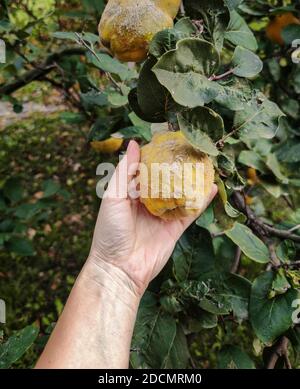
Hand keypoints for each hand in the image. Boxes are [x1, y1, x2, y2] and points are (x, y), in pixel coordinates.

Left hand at [88, 140, 217, 296]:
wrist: (120, 269)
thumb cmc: (110, 232)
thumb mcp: (112, 198)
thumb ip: (124, 172)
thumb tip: (133, 144)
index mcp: (130, 193)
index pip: (145, 169)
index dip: (155, 155)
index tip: (167, 140)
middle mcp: (147, 202)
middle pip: (165, 180)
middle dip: (176, 166)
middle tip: (190, 149)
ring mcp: (163, 215)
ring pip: (180, 194)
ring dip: (192, 181)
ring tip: (205, 164)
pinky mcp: (175, 229)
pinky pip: (190, 212)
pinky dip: (201, 201)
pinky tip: (211, 187)